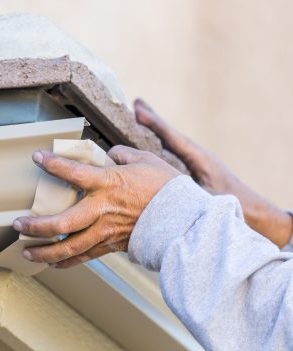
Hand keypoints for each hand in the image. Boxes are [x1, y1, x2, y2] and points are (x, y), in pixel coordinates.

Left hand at [12, 147, 179, 268]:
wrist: (185, 220)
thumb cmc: (166, 187)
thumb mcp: (145, 161)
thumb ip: (121, 155)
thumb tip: (109, 155)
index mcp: (109, 183)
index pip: (73, 172)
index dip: (53, 164)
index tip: (37, 157)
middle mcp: (102, 209)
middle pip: (62, 222)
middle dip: (36, 226)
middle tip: (17, 225)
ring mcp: (105, 231)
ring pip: (69, 246)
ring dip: (44, 251)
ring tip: (26, 252)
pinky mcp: (112, 246)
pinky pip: (85, 257)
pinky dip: (66, 262)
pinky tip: (51, 264)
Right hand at [134, 98, 292, 246]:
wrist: (251, 209)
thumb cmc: (230, 203)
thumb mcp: (204, 197)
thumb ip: (184, 188)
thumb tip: (160, 180)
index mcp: (199, 158)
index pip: (172, 138)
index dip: (154, 124)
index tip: (138, 111)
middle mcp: (196, 154)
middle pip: (170, 134)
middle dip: (153, 119)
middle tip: (137, 103)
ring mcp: (195, 160)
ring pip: (171, 141)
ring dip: (156, 129)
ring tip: (140, 114)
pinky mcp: (194, 167)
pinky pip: (173, 151)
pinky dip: (161, 141)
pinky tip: (153, 141)